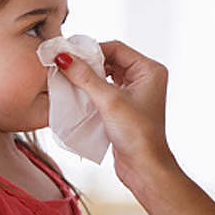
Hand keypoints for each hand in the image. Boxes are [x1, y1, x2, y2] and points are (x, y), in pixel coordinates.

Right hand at [55, 40, 174, 187]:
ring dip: (88, 77)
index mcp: (150, 70)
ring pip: (106, 75)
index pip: (116, 48)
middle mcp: (145, 78)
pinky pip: (105, 89)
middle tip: (65, 64)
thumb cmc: (137, 135)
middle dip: (88, 63)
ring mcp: (135, 92)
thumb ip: (85, 77)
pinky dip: (91, 89)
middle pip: (110, 59)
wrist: (144, 167)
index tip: (68, 53)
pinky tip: (77, 92)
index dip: (92, 49)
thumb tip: (64, 57)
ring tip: (68, 77)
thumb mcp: (108, 100)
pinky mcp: (125, 106)